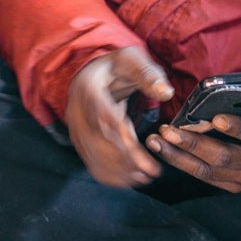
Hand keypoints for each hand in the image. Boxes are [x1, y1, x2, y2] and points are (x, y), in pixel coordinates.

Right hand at [64, 46, 173, 187]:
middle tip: (151, 171)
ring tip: (145, 177)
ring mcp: (75, 128)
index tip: (143, 154)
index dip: (122, 138)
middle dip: (125, 160)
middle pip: (98, 142)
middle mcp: (76, 111)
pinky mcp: (80, 141)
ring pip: (93, 156)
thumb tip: (165, 92)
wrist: (94, 74)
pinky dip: (110, 175)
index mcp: (88, 88)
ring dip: (119, 171)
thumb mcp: (133, 60)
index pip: (103, 117)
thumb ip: (149, 74)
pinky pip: (91, 162)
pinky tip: (130, 180)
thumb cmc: (117, 67)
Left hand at [145, 87, 240, 192]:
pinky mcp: (235, 184)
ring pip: (209, 171)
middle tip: (169, 130)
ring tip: (157, 141)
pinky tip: (165, 150)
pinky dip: (183, 164)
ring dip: (180, 156)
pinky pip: (205, 177)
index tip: (216, 118)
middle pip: (224, 157)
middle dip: (194, 144)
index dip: (238, 128)